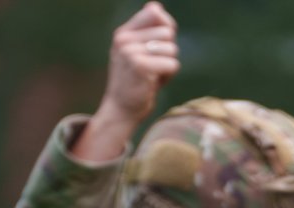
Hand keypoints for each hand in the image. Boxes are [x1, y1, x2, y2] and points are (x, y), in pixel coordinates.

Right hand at [74, 3, 178, 163]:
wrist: (121, 110)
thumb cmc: (135, 81)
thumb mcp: (137, 51)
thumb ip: (149, 30)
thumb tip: (157, 7)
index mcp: (123, 33)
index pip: (154, 11)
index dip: (166, 27)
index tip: (159, 44)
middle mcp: (124, 39)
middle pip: (168, 32)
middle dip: (168, 51)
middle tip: (153, 66)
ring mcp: (130, 52)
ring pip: (172, 49)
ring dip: (168, 65)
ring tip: (152, 75)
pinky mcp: (140, 66)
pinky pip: (172, 64)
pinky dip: (168, 77)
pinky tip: (154, 83)